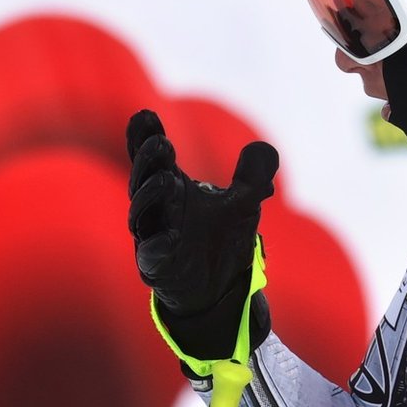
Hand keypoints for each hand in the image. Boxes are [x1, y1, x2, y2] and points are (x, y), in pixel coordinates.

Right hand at [126, 110, 278, 360]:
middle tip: (161, 141)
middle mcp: (157, 209)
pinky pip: (152, 254)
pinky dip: (157, 244)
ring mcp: (153, 237)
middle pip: (144, 180)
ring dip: (151, 195)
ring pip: (142, 214)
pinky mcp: (157, 266)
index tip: (145, 115)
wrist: (217, 291)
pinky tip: (166, 237)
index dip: (145, 137)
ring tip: (167, 179)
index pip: (154, 158)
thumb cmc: (220, 241)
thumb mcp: (242, 205)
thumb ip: (252, 176)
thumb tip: (263, 147)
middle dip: (148, 160)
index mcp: (172, 188)